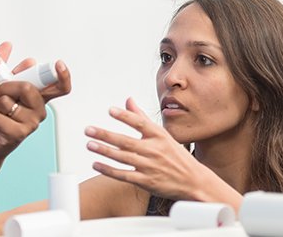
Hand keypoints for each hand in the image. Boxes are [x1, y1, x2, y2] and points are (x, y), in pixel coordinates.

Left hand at [0, 42, 73, 149]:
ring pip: (6, 102)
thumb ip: (10, 72)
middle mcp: (38, 110)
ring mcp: (31, 123)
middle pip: (26, 87)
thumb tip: (21, 54)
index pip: (59, 87)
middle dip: (4, 88)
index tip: (59, 64)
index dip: (63, 76)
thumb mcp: (1, 89)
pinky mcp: (18, 134)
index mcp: (38, 98)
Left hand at [85, 98, 230, 201]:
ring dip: (104, 151)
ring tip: (90, 144)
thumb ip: (142, 117)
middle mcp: (154, 150)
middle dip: (105, 135)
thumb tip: (128, 100)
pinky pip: (124, 175)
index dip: (125, 116)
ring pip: (122, 157)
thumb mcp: (163, 134)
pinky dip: (109, 170)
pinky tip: (96, 164)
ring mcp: (150, 166)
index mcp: (159, 136)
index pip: (140, 123)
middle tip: (89, 130)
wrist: (193, 181)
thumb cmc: (176, 156)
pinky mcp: (146, 181)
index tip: (110, 110)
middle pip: (126, 141)